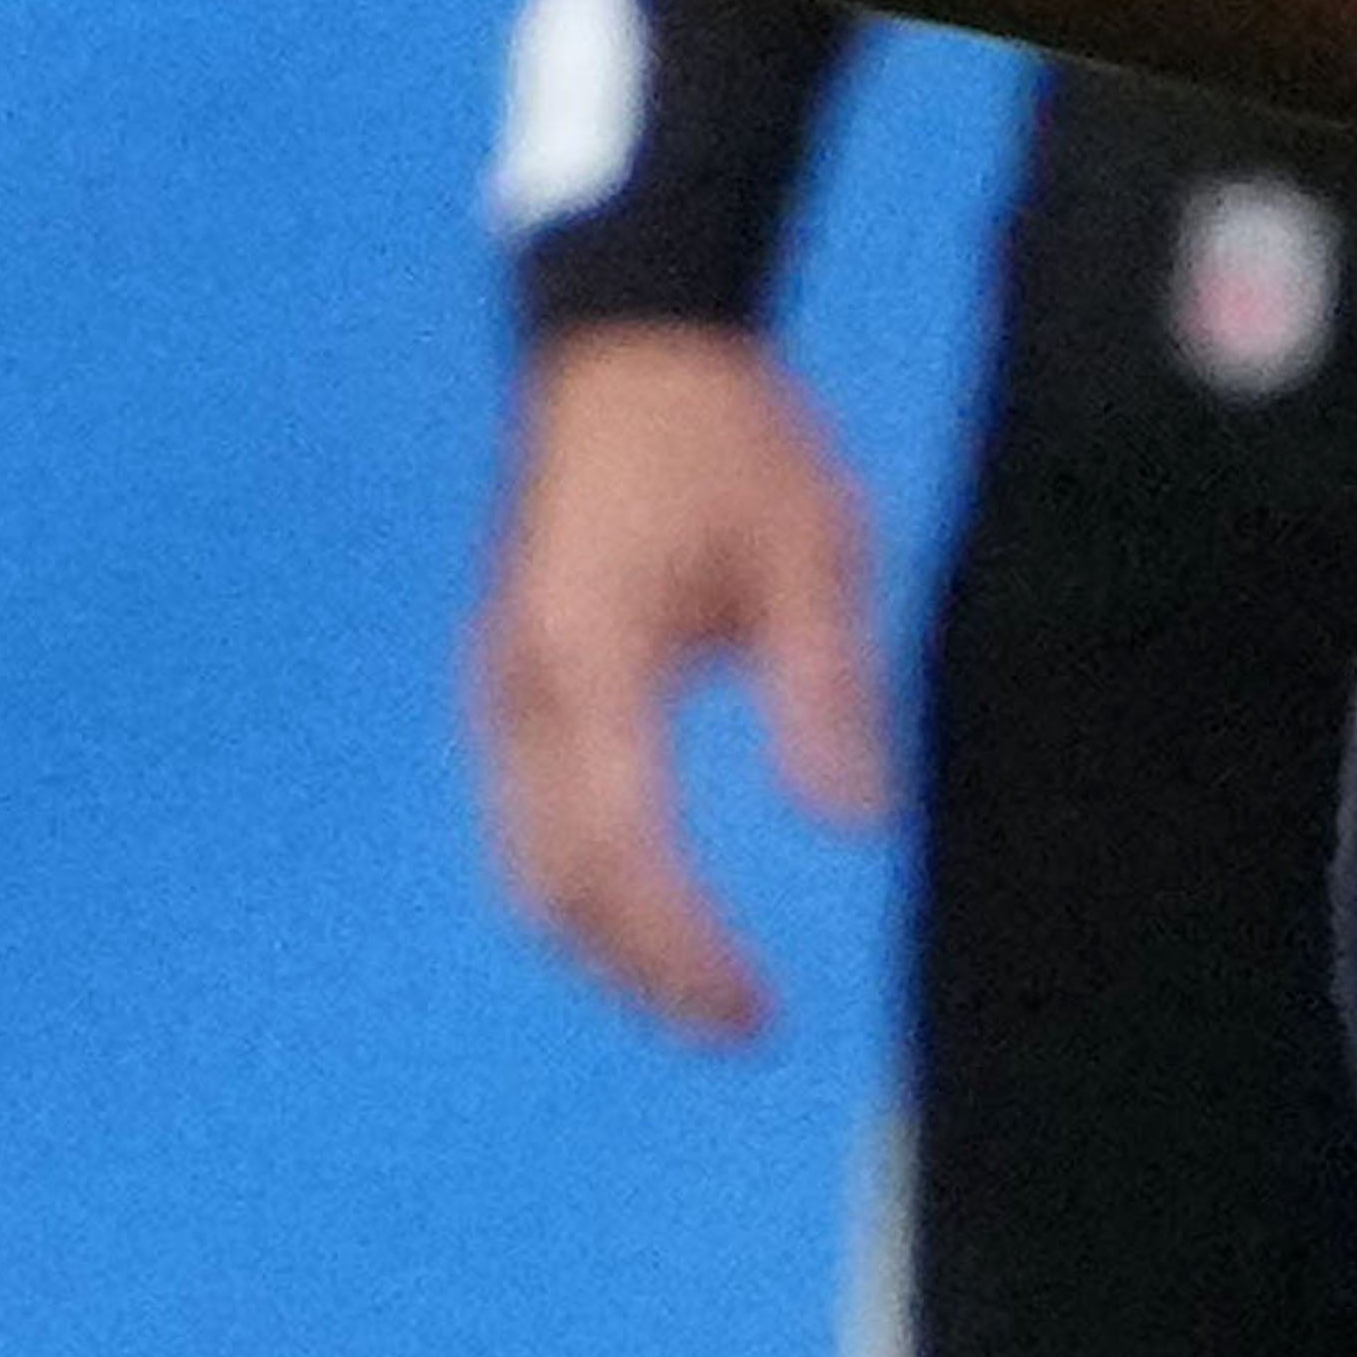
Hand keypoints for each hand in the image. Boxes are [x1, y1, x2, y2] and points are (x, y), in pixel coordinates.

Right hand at [464, 322, 887, 1045]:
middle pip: (553, 882)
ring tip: (704, 981)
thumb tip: (854, 826)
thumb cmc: (727, 431)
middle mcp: (523, 683)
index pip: (623, 845)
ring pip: (526, 859)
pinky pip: (525, 815)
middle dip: (639, 969)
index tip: (753, 1008)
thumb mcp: (812, 545)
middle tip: (740, 1022)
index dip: (681, 946)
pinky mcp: (509, 674)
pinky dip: (584, 880)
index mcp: (594, 652)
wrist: (628, 334)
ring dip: (606, 938)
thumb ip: (826, 687)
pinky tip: (658, 899)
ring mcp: (501, 680)